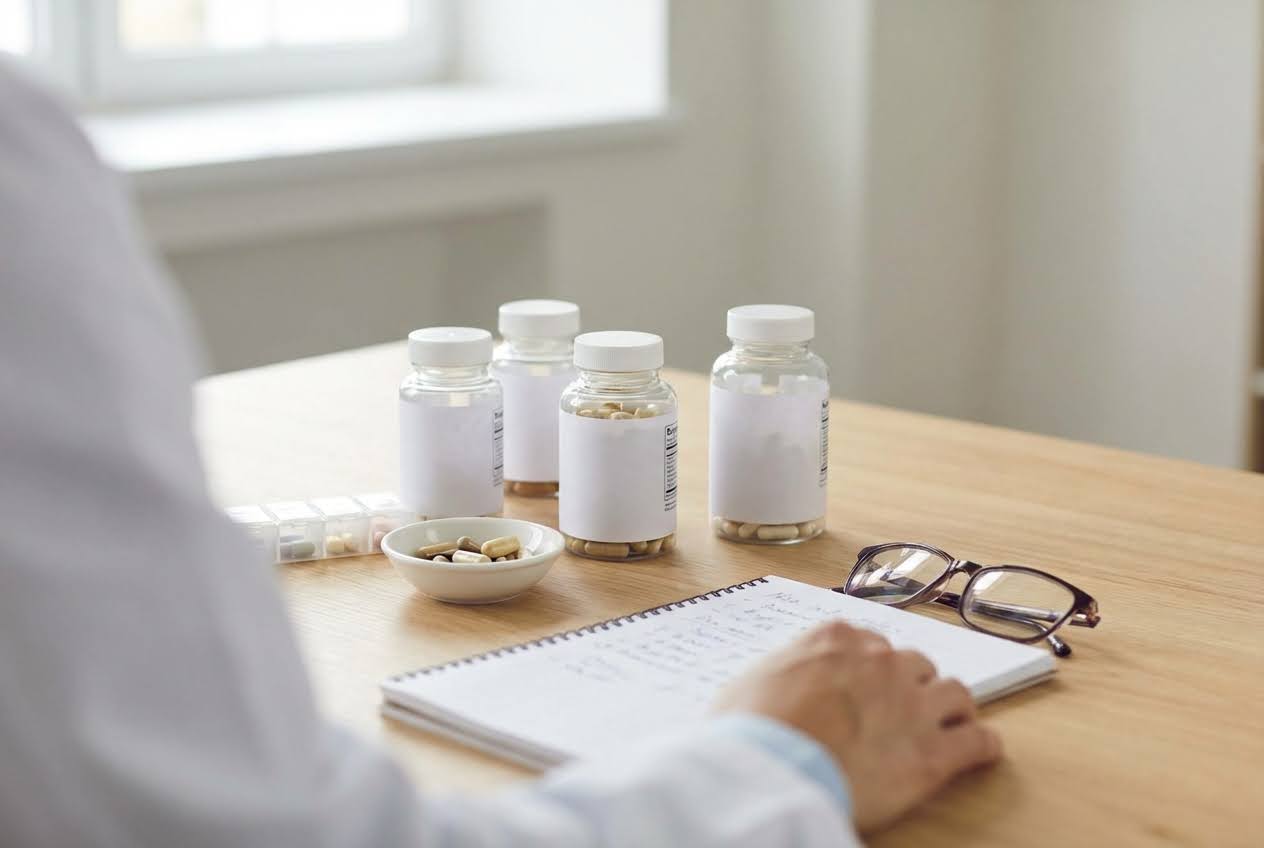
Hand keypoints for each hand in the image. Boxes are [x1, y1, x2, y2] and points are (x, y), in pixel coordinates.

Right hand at [713, 620, 1002, 832]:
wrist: (771, 770)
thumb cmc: (750, 730)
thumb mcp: (749, 684)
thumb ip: (778, 674)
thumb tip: (774, 689)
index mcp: (838, 639)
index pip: (869, 642)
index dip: (868, 668)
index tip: (864, 684)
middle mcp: (882, 662)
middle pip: (914, 664)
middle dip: (909, 685)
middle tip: (900, 709)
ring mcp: (913, 704)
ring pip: (955, 693)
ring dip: (950, 709)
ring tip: (946, 725)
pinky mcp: (934, 754)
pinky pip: (979, 741)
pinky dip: (982, 747)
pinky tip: (979, 753)